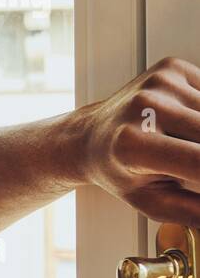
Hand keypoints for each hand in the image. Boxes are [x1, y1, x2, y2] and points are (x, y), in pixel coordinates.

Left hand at [76, 56, 199, 225]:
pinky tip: (186, 125)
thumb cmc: (119, 172)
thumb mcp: (150, 201)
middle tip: (190, 168)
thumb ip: (193, 210)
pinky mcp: (172, 67)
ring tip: (184, 148)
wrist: (88, 137)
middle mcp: (146, 106)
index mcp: (135, 144)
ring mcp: (160, 82)